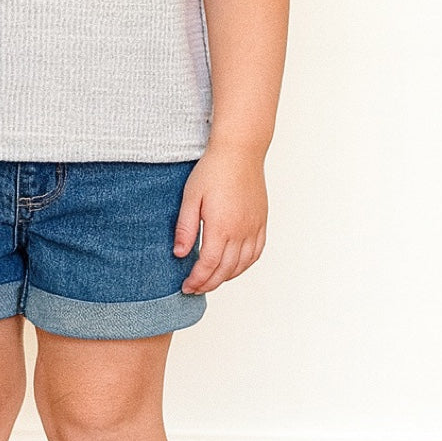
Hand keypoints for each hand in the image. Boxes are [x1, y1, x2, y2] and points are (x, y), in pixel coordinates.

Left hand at [173, 145, 267, 293]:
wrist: (240, 152)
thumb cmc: (213, 170)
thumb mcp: (191, 197)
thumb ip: (186, 228)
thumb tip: (180, 254)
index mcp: (221, 227)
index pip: (209, 265)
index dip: (197, 280)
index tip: (187, 286)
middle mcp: (241, 231)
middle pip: (226, 270)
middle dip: (209, 283)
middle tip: (195, 289)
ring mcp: (254, 227)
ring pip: (243, 264)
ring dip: (226, 277)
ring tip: (211, 281)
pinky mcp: (261, 221)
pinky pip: (256, 252)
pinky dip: (244, 265)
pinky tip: (234, 267)